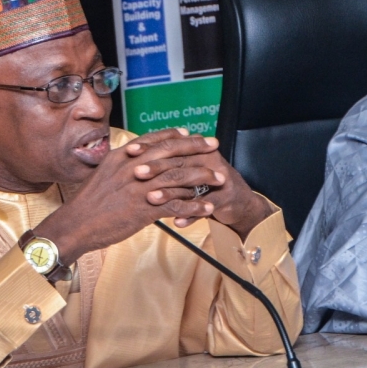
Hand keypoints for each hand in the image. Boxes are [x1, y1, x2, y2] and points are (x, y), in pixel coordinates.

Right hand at [34, 128, 221, 260]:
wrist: (76, 224)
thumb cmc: (89, 203)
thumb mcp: (104, 174)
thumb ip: (123, 165)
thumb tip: (137, 159)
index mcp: (122, 156)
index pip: (155, 139)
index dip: (177, 136)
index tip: (193, 134)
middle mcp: (133, 166)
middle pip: (172, 153)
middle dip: (197, 149)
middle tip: (215, 147)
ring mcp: (139, 187)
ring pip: (179, 177)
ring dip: (203, 178)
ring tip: (219, 179)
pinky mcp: (144, 208)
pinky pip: (177, 205)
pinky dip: (195, 207)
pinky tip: (207, 208)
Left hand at [128, 131, 273, 238]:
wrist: (237, 202)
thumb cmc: (205, 186)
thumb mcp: (187, 170)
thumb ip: (167, 162)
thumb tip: (134, 155)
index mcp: (196, 149)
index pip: (170, 145)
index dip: (149, 148)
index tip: (129, 152)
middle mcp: (209, 159)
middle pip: (178, 162)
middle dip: (156, 168)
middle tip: (136, 173)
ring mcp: (219, 178)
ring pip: (191, 183)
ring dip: (170, 192)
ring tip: (151, 198)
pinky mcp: (226, 198)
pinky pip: (205, 206)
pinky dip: (191, 215)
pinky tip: (176, 221)